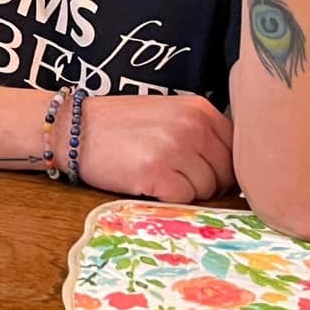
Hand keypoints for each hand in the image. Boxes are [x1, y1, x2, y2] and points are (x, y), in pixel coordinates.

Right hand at [70, 94, 235, 203]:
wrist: (73, 129)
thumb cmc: (119, 126)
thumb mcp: (168, 115)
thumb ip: (201, 133)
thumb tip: (231, 172)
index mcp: (200, 109)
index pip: (236, 150)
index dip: (221, 168)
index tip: (200, 172)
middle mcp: (192, 126)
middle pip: (226, 173)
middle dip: (207, 183)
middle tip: (176, 178)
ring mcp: (175, 148)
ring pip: (206, 189)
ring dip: (185, 191)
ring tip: (156, 176)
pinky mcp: (156, 172)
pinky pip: (183, 199)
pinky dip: (168, 198)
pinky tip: (147, 183)